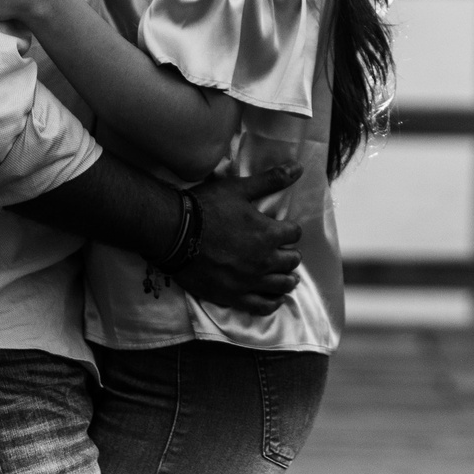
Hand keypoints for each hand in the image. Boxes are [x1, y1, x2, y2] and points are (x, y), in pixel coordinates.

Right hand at [173, 162, 305, 313]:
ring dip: (287, 278)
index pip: (295, 233)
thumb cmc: (207, 208)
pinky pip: (262, 306)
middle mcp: (263, 260)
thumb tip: (299, 167)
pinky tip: (274, 298)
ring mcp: (249, 281)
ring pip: (281, 285)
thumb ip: (271, 180)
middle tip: (283, 251)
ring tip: (286, 276)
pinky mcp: (233, 296)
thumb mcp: (239, 188)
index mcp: (268, 234)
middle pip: (292, 261)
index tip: (283, 229)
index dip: (290, 229)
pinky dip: (272, 302)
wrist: (175, 234)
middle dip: (290, 254)